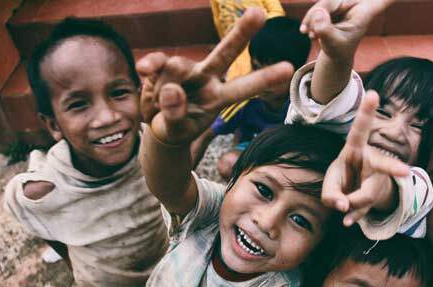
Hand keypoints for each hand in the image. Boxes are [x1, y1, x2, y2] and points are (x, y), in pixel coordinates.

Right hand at [136, 7, 293, 145]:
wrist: (156, 125)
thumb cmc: (175, 127)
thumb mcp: (176, 129)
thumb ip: (175, 114)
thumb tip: (172, 89)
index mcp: (219, 97)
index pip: (244, 88)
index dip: (265, 78)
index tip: (289, 68)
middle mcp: (207, 78)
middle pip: (225, 53)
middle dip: (241, 33)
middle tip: (258, 13)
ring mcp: (187, 70)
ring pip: (179, 65)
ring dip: (165, 84)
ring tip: (160, 103)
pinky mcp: (164, 66)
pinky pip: (158, 62)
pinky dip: (151, 65)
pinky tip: (144, 70)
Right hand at [300, 0, 394, 61]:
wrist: (336, 53)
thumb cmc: (340, 50)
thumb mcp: (333, 44)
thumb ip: (326, 30)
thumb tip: (317, 13)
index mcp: (364, 12)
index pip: (379, 0)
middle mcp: (355, 3)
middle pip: (332, 0)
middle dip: (318, 13)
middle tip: (309, 32)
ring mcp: (342, 3)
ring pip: (323, 2)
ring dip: (312, 18)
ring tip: (310, 35)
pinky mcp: (332, 5)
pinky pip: (318, 7)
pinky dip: (311, 19)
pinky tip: (308, 32)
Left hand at [321, 91, 408, 225]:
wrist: (354, 193)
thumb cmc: (341, 179)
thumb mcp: (330, 183)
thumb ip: (330, 194)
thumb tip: (343, 207)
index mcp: (355, 149)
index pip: (360, 130)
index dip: (366, 112)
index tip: (373, 94)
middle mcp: (372, 161)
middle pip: (383, 165)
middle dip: (393, 168)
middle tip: (404, 173)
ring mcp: (378, 179)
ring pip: (368, 195)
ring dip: (350, 204)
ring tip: (341, 208)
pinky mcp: (379, 196)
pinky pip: (366, 209)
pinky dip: (354, 216)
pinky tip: (348, 221)